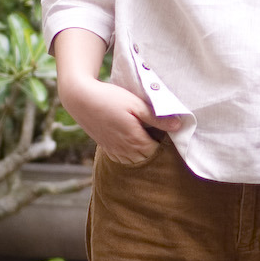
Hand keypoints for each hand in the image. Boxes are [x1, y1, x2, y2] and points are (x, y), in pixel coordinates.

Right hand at [60, 74, 181, 163]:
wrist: (80, 98)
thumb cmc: (110, 98)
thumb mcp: (136, 104)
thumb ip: (157, 118)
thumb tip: (178, 127)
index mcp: (136, 140)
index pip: (159, 152)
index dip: (166, 144)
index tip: (169, 132)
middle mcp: (125, 151)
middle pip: (148, 159)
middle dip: (156, 150)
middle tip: (160, 134)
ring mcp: (114, 151)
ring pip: (136, 161)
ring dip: (143, 154)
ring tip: (147, 138)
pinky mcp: (106, 148)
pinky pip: (123, 159)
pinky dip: (131, 155)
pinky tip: (133, 143)